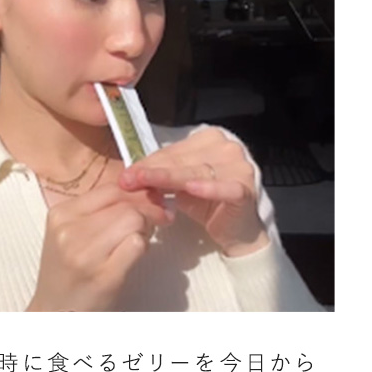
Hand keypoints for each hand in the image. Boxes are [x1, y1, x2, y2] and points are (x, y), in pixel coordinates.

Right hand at [27, 183, 172, 310]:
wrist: (54, 313)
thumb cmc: (67, 272)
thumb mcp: (70, 234)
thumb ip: (98, 212)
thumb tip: (140, 193)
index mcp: (61, 214)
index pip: (111, 189)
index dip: (137, 193)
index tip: (152, 201)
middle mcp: (69, 230)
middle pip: (126, 205)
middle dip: (149, 211)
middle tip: (158, 221)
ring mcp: (85, 254)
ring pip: (134, 221)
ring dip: (146, 230)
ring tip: (140, 240)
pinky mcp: (104, 276)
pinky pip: (137, 245)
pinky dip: (144, 247)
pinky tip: (135, 256)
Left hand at [118, 127, 269, 256]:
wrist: (234, 231)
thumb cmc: (206, 204)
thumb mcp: (179, 187)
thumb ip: (161, 177)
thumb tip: (130, 175)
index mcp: (210, 140)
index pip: (174, 150)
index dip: (148, 162)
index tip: (126, 174)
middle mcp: (227, 148)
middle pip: (183, 160)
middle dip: (153, 171)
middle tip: (128, 180)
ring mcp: (240, 167)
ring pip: (198, 171)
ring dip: (169, 178)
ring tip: (146, 184)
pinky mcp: (246, 189)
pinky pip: (226, 188)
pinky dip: (209, 188)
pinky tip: (191, 189)